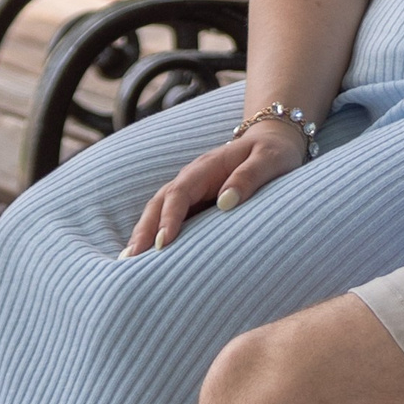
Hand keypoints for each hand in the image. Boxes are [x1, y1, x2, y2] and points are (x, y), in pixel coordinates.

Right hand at [123, 123, 304, 255]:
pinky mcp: (196, 203)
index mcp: (206, 167)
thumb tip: (225, 202)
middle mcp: (192, 178)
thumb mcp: (269, 161)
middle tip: (131, 259)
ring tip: (129, 262)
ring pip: (159, 211)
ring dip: (143, 234)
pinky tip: (146, 257)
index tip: (163, 243)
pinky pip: (170, 218)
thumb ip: (249, 177)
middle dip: (144, 230)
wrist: (275, 141)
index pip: (180, 192)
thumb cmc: (274, 153)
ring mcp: (192, 191)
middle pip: (159, 202)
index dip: (169, 217)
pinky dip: (155, 234)